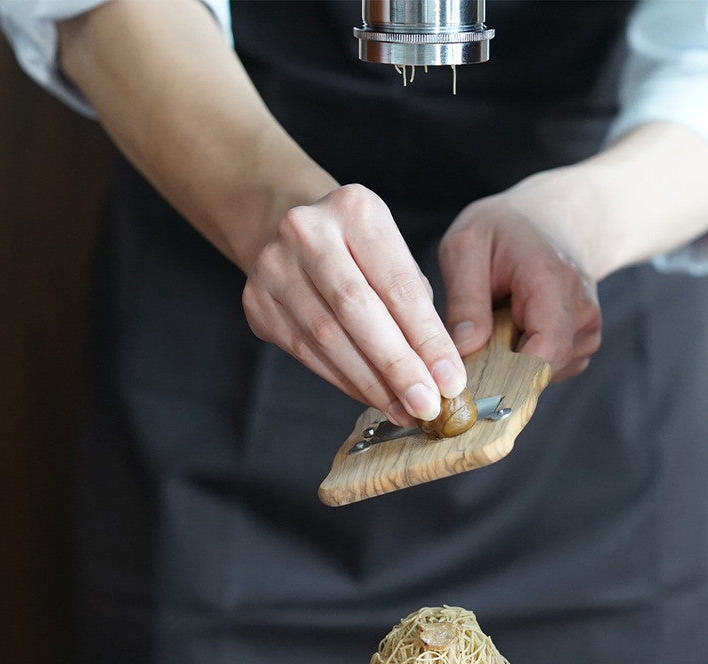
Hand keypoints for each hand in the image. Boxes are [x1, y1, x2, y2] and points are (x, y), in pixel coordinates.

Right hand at [242, 184, 466, 424]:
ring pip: (328, 338)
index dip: (427, 339)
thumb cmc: (359, 251)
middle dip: (397, 366)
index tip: (451, 381)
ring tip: (404, 409)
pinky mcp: (257, 302)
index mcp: (355, 210)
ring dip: (371, 382)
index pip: (398, 286)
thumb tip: (440, 376)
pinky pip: (306, 352)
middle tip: (427, 406)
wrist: (288, 229)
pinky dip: (344, 380)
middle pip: (358, 311)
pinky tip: (372, 397)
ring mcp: (274, 266)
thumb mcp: (395, 257)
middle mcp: (308, 231)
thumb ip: (416, 309)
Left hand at [439, 176, 602, 381]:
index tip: (469, 376)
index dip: (506, 375)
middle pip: (541, 372)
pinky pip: (547, 373)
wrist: (551, 220)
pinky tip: (514, 330)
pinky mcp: (582, 346)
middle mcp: (582, 311)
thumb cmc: (503, 230)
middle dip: (499, 371)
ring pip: (542, 377)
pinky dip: (523, 362)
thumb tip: (465, 351)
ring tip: (496, 324)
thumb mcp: (466, 248)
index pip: (545, 352)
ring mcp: (588, 331)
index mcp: (553, 283)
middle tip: (471, 345)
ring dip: (510, 365)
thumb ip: (464, 300)